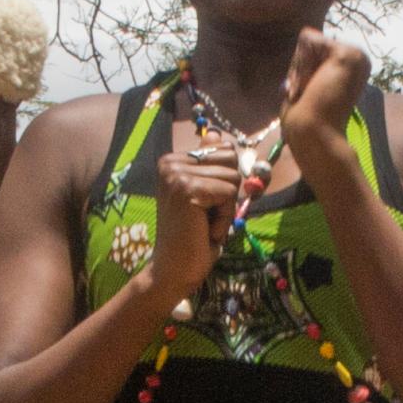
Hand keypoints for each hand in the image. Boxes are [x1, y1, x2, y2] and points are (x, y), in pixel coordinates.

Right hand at [150, 146, 241, 303]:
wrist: (173, 270)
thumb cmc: (193, 236)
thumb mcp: (206, 194)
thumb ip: (210, 165)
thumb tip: (215, 133)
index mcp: (172, 160)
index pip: (224, 149)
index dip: (226, 182)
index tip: (206, 205)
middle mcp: (170, 161)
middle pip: (231, 160)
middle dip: (229, 193)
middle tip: (206, 217)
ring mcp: (176, 174)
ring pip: (233, 178)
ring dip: (227, 208)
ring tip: (204, 225)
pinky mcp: (187, 189)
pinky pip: (229, 194)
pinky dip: (224, 218)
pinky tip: (205, 230)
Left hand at [279, 29, 369, 150]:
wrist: (315, 132)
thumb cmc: (308, 115)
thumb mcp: (311, 79)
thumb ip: (312, 57)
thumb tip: (307, 33)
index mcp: (352, 67)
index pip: (315, 48)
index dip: (302, 68)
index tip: (304, 93)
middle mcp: (358, 58)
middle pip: (311, 42)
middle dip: (299, 65)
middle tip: (304, 92)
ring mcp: (356, 55)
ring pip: (309, 40)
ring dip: (299, 66)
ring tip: (308, 89)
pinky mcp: (346, 54)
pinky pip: (308, 40)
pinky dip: (301, 62)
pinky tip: (310, 84)